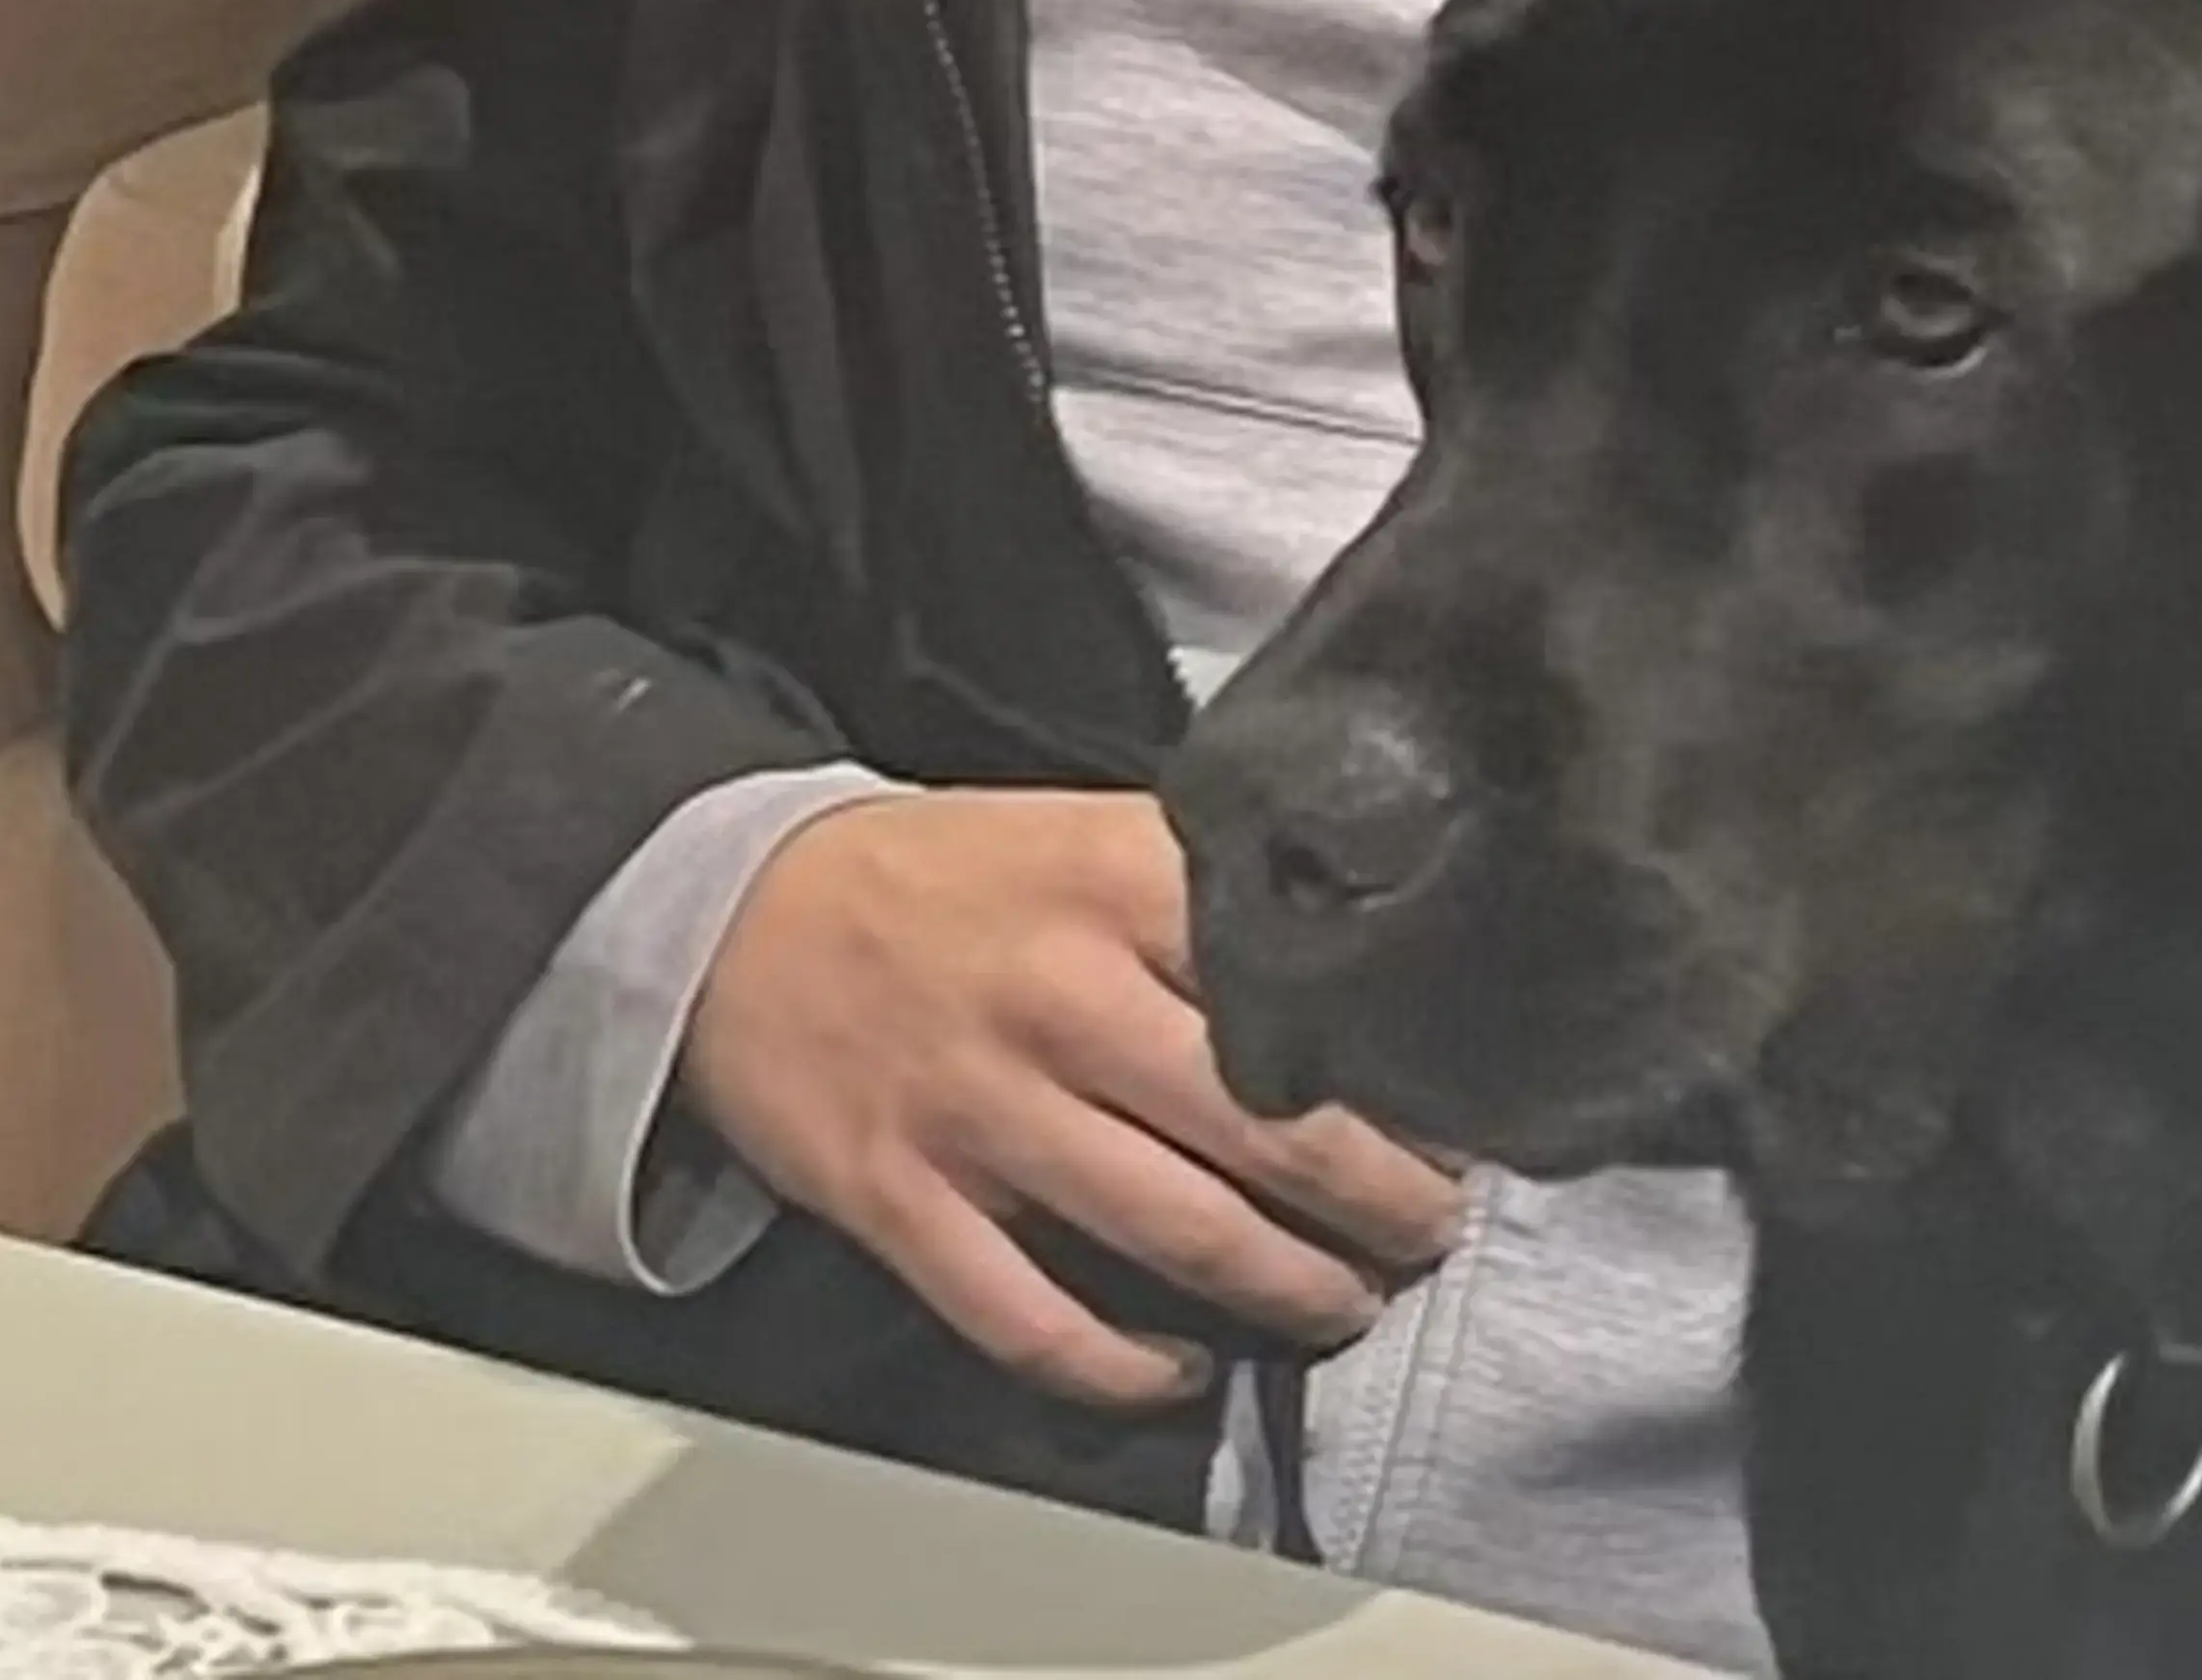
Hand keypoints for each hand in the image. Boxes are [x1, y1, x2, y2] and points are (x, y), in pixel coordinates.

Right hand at [683, 788, 1461, 1407]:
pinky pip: (1034, 1316)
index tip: (1461, 1099)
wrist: (741, 906)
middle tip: (1434, 1225)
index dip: (1391, 1057)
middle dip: (1374, 1194)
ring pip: (1173, 1228)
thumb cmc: (946, 875)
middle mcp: (1060, 993)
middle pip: (1260, 1119)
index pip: (1294, 978)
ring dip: (1285, 1284)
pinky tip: (1185, 1370)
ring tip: (1351, 1300)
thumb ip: (1204, 888)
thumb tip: (1354, 957)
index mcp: (1118, 881)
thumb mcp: (1086, 830)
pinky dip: (1123, 1363)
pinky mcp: (904, 1200)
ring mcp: (979, 1105)